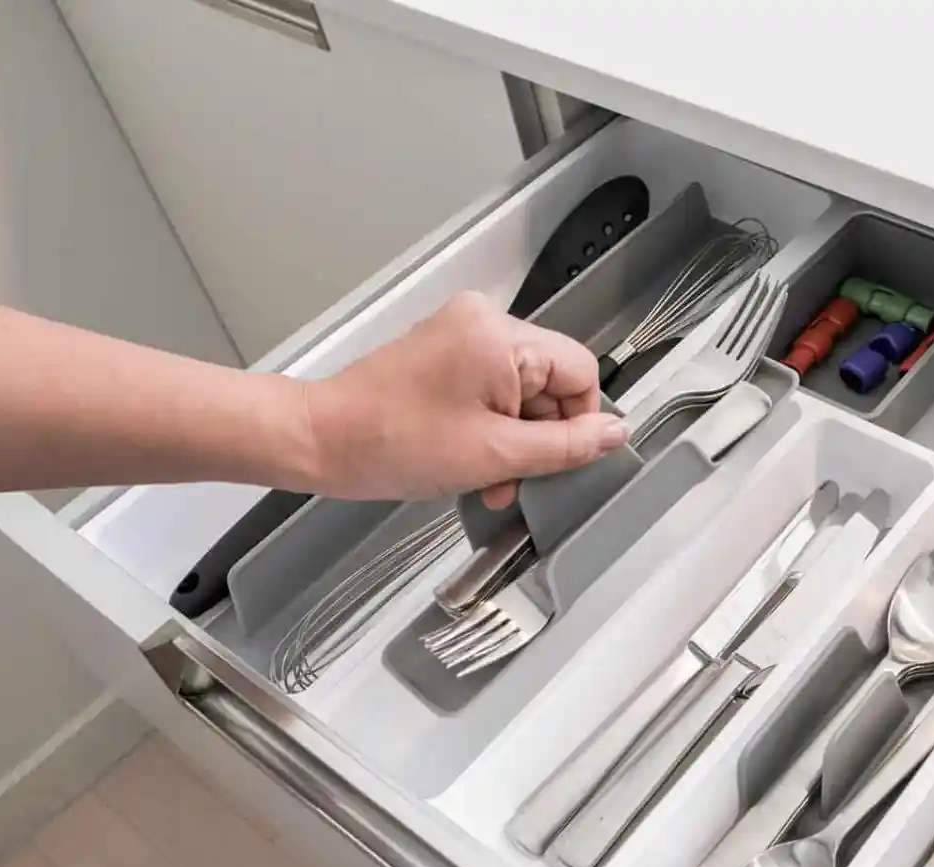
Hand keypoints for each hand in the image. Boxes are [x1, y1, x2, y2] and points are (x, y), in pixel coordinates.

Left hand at [297, 291, 625, 505]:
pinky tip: (471, 459)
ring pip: (521, 392)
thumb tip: (614, 433)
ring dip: (512, 439)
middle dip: (538, 437)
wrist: (318, 441)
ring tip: (486, 476)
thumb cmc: (389, 442)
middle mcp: (482, 321)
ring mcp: (459, 336)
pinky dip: (489, 426)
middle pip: (550, 382)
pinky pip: (490, 389)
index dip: (579, 422)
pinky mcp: (442, 353)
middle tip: (512, 477)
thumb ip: (565, 445)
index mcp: (500, 335)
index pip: (580, 370)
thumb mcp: (495, 454)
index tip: (559, 461)